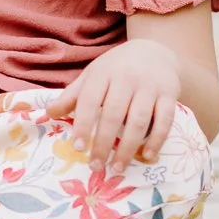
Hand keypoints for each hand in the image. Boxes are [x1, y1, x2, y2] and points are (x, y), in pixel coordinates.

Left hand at [46, 39, 180, 171]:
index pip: (89, 100)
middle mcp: (126, 78)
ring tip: (118, 168)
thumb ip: (73, 95)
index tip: (77, 147)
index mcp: (103, 73)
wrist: (155, 51)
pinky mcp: (169, 94)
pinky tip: (146, 156)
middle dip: (103, 142)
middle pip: (113, 114)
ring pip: (138, 120)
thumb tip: (49, 113)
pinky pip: (165, 120)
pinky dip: (156, 139)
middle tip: (96, 166)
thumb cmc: (117, 68)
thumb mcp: (93, 75)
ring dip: (128, 147)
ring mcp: (149, 86)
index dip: (82, 124)